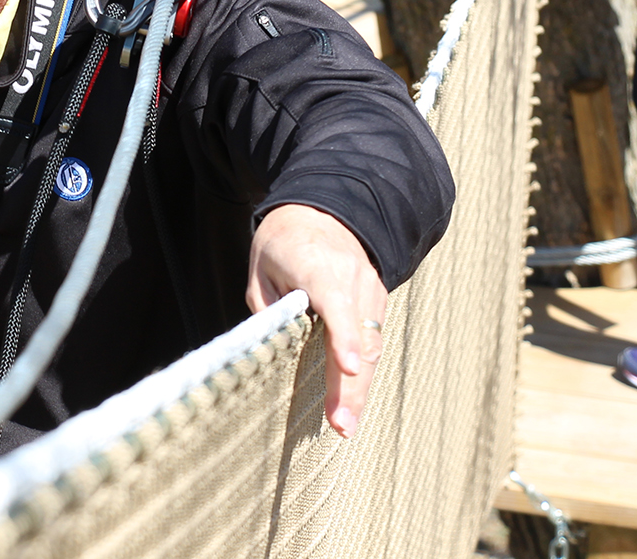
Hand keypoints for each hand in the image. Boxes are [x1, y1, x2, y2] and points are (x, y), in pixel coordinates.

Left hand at [247, 204, 386, 437]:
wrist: (324, 210)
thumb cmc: (283, 242)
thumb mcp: (260, 268)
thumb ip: (267, 308)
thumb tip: (275, 349)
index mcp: (317, 265)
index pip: (335, 302)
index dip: (342, 336)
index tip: (348, 366)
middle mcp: (352, 278)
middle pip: (357, 336)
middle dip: (349, 385)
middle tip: (341, 424)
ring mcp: (370, 290)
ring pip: (370, 346)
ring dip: (358, 389)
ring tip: (345, 425)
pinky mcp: (376, 302)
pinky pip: (372, 343)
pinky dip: (362, 375)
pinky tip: (351, 405)